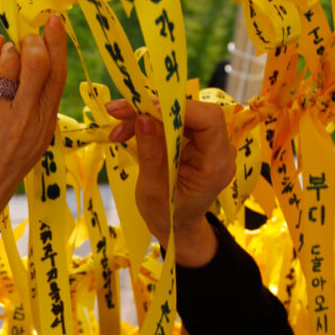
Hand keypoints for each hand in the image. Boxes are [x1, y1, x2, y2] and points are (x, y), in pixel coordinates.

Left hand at [0, 15, 67, 226]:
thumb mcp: (28, 145)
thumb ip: (33, 108)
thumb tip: (34, 61)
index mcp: (44, 127)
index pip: (59, 77)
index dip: (58, 44)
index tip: (55, 20)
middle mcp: (24, 119)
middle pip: (38, 62)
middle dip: (33, 40)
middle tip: (27, 36)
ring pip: (10, 61)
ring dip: (9, 49)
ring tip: (6, 54)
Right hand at [106, 99, 234, 266]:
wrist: (177, 226)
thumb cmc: (168, 215)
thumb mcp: (153, 190)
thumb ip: (151, 154)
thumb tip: (143, 118)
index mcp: (216, 165)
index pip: (209, 120)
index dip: (179, 108)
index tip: (145, 108)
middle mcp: (218, 150)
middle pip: (191, 112)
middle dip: (153, 108)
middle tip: (118, 111)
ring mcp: (208, 144)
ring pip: (178, 114)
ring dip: (145, 115)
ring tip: (116, 127)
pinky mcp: (195, 141)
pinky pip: (173, 122)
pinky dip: (148, 123)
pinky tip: (125, 131)